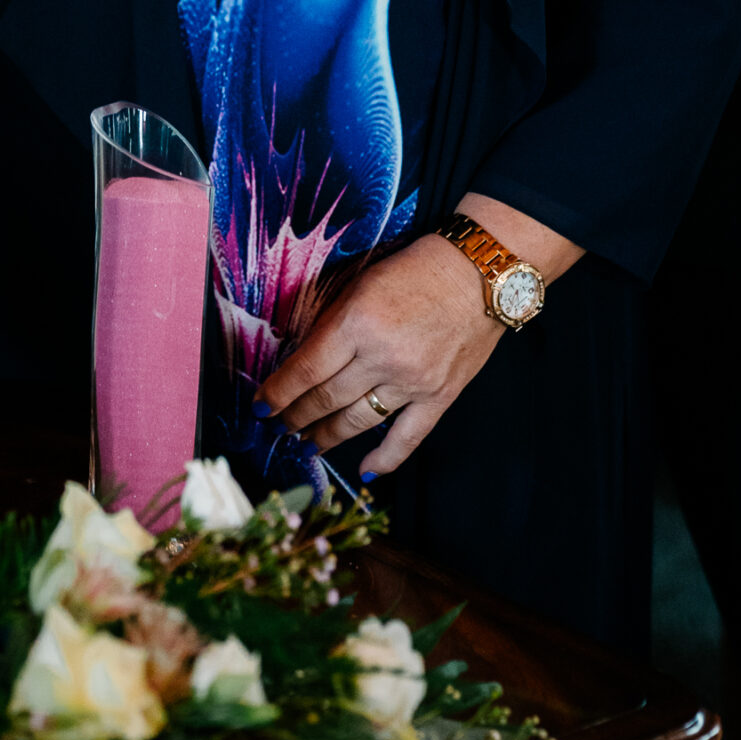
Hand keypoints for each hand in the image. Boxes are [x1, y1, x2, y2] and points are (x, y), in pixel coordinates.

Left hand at [255, 234, 502, 478]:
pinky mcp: (440, 396)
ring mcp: (413, 382)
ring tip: (309, 442)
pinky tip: (364, 469)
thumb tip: (304, 361)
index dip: (278, 393)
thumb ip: (333, 324)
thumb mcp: (361, 284)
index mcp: (357, 323)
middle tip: (280, 426)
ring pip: (358, 420)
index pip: (306, 370)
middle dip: (296, 417)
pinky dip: (385, 458)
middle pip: (327, 399)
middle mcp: (382, 357)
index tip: (261, 407)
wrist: (478, 274)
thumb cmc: (416, 270)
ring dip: (328, 435)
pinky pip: (408, 437)